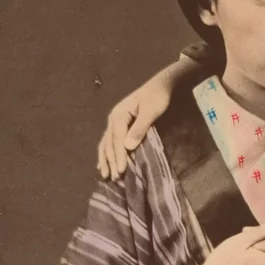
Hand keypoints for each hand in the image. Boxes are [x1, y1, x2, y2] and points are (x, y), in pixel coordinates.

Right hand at [97, 57, 197, 180]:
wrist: (161, 85)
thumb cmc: (158, 97)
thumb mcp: (151, 111)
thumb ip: (140, 128)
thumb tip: (128, 147)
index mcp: (119, 114)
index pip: (117, 139)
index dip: (119, 156)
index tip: (121, 171)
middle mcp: (113, 118)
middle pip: (109, 143)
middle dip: (111, 161)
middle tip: (114, 179)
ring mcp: (114, 121)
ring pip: (106, 143)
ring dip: (105, 159)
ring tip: (105, 175)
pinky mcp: (119, 124)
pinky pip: (109, 141)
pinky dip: (105, 153)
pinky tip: (103, 164)